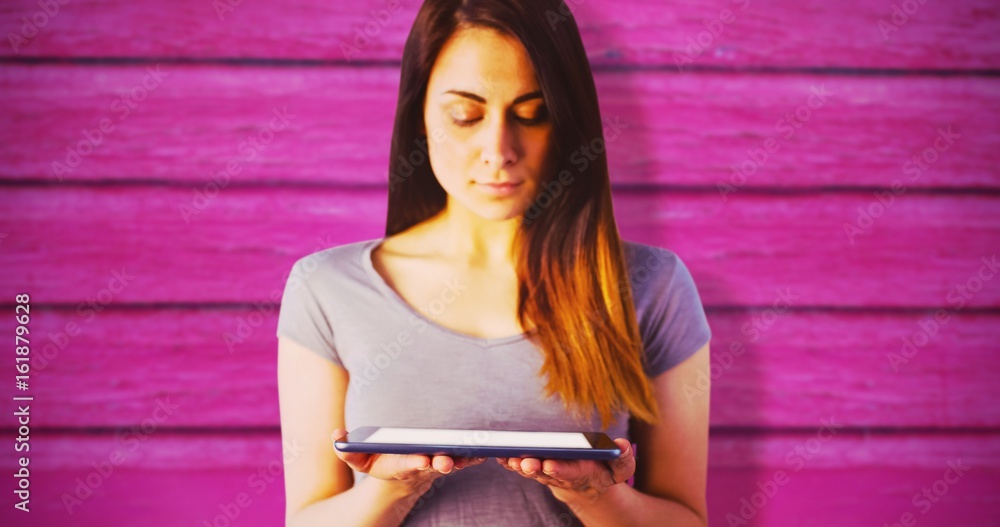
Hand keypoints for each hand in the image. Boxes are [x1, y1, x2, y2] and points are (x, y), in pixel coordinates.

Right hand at [331, 428, 487, 495]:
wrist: (400, 476)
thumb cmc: (380, 462)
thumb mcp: (359, 458)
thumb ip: (347, 450)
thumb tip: (337, 436)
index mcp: (400, 466)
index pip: (408, 464)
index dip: (414, 462)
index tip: (420, 460)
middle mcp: (422, 467)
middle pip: (434, 465)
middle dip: (441, 463)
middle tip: (446, 460)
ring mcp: (437, 464)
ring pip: (453, 462)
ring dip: (463, 458)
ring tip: (474, 451)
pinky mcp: (450, 459)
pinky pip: (465, 459)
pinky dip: (475, 455)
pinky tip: (486, 449)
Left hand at [495, 438, 634, 505]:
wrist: (587, 487)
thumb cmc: (604, 472)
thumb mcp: (620, 469)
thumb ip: (623, 459)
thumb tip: (621, 444)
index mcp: (583, 473)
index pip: (570, 472)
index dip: (560, 468)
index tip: (550, 464)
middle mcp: (562, 475)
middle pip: (546, 472)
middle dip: (535, 467)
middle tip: (526, 462)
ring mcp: (547, 474)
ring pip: (531, 471)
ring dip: (519, 465)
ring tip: (508, 457)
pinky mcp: (537, 470)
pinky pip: (522, 467)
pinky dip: (511, 462)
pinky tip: (500, 455)